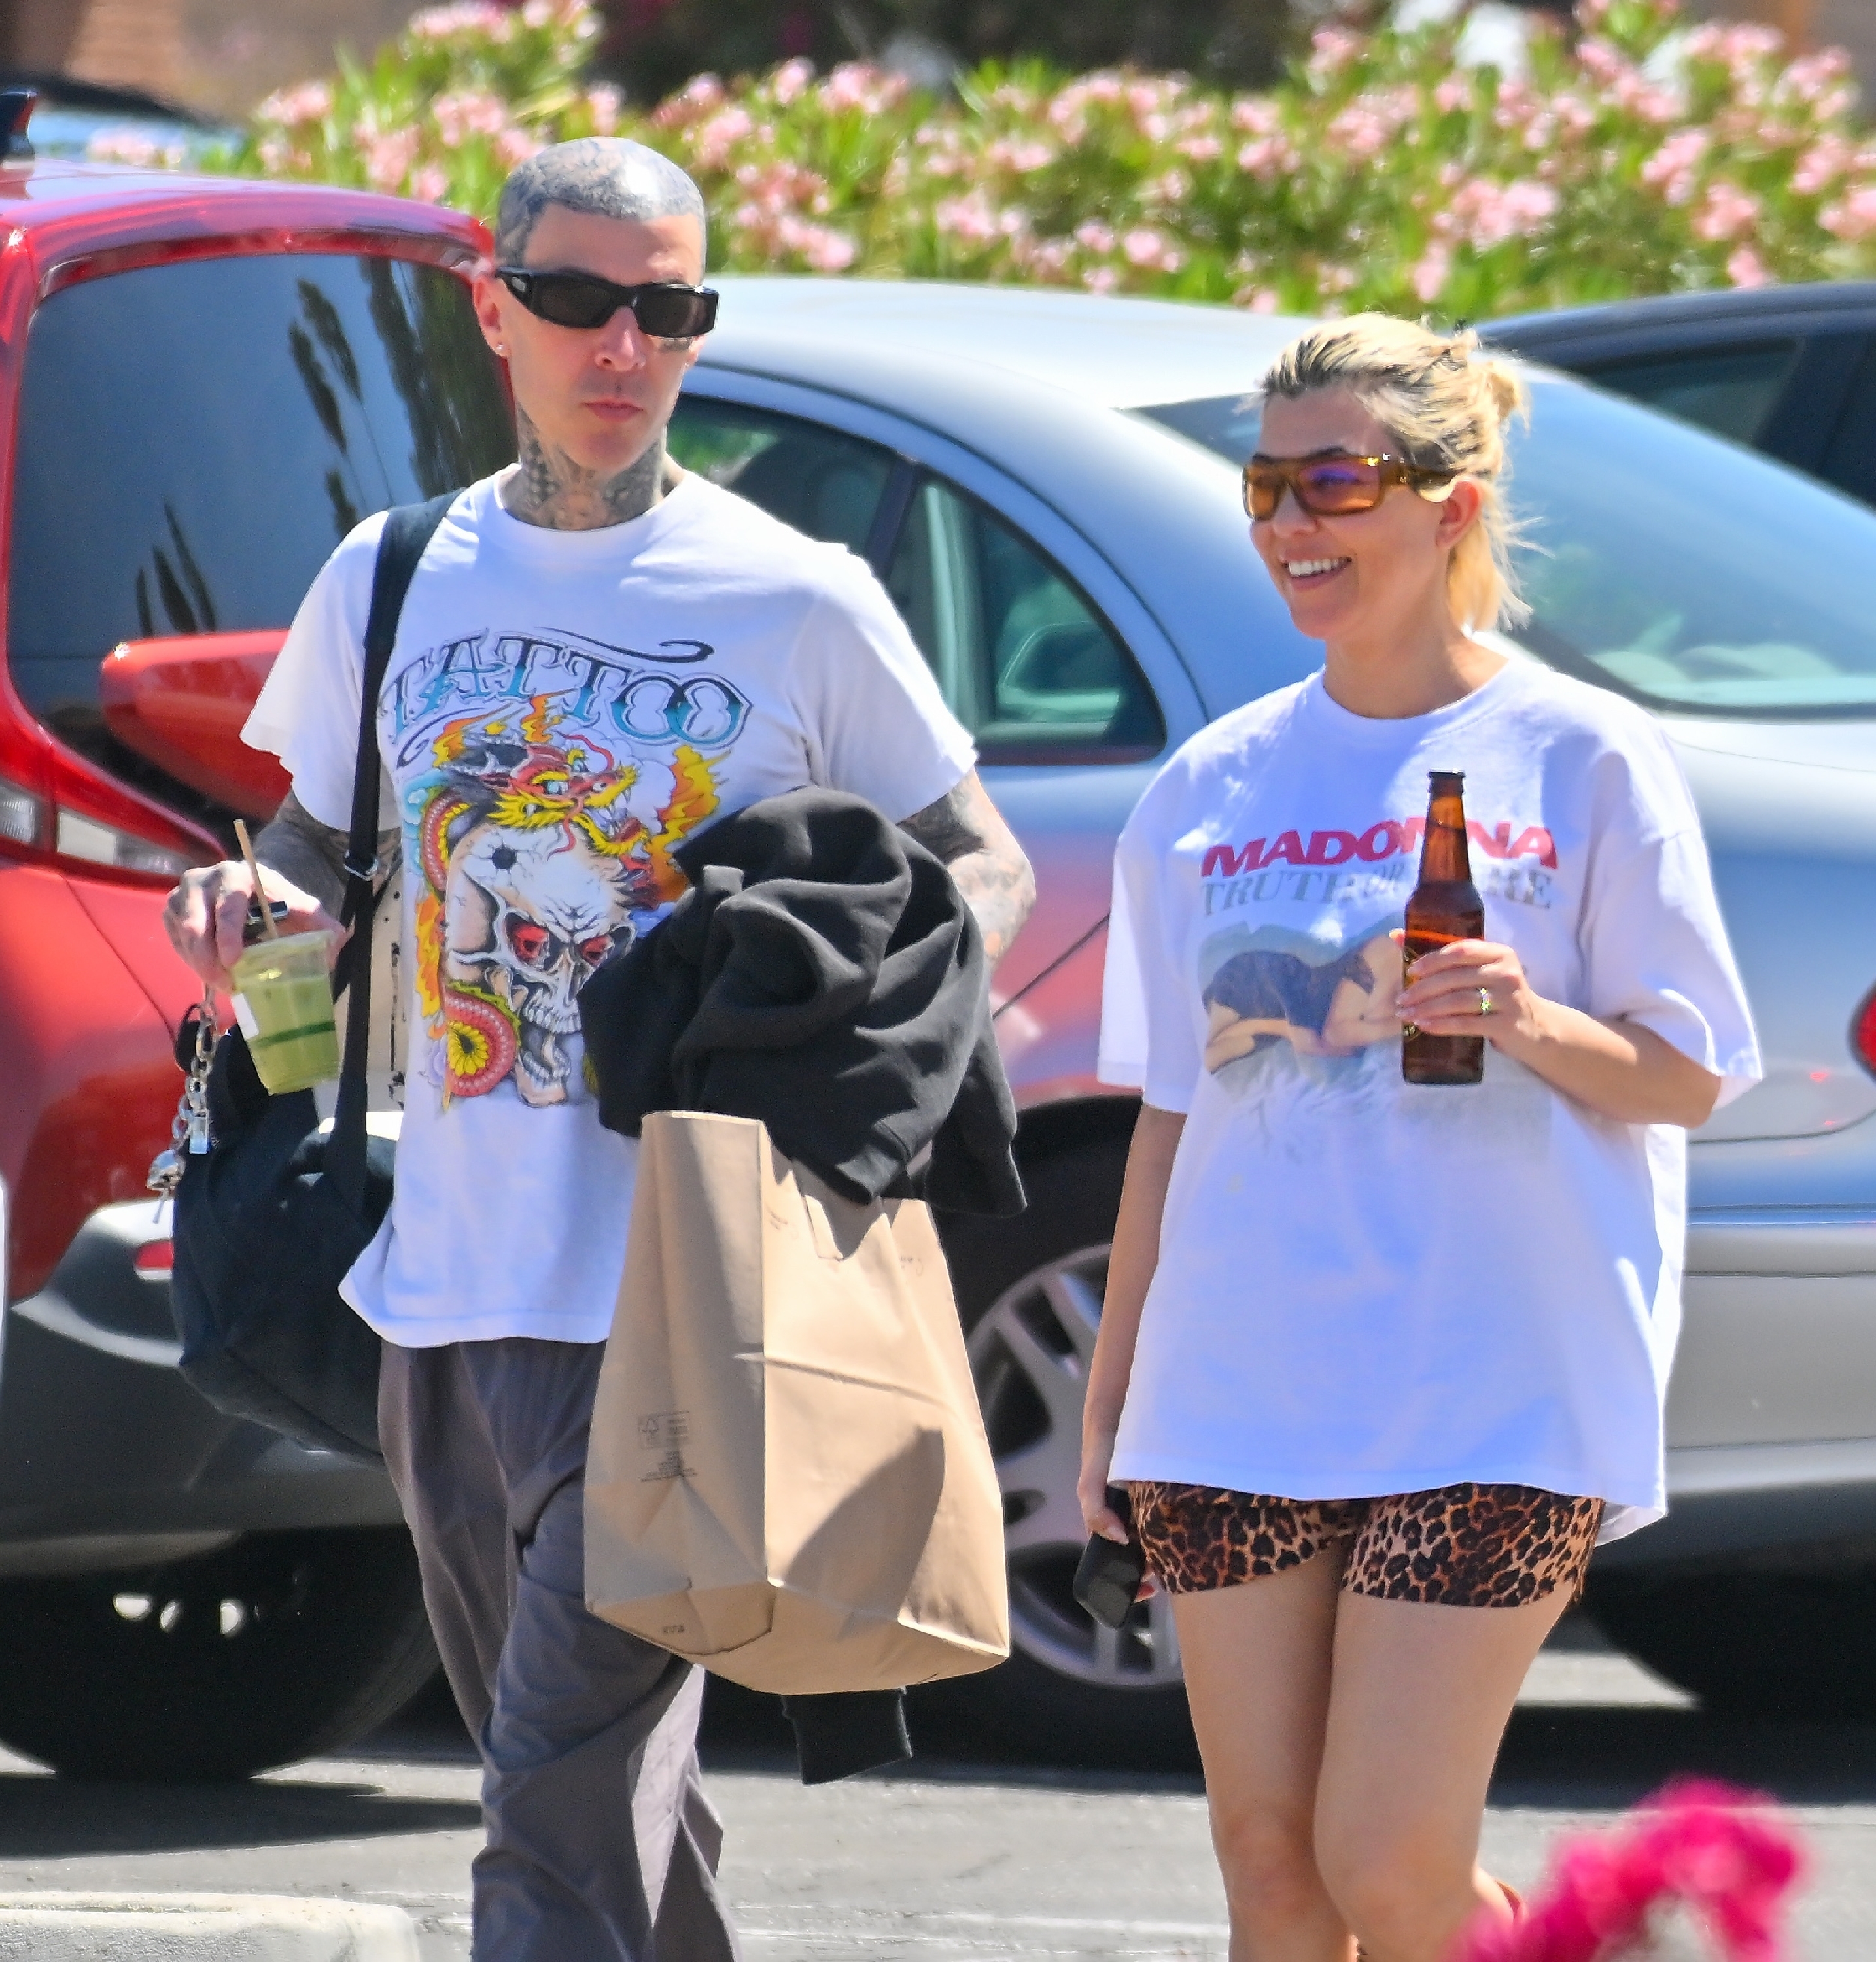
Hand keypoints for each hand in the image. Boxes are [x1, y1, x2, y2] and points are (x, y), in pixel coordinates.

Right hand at [164, 859, 342, 993]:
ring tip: (224, 984)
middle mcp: (203, 879)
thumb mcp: (300, 909)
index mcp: (239, 874)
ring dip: (201, 965)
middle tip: (229, 985)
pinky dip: (192, 961)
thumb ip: (321, 923)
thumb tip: (337, 939)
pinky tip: (211, 972)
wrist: (250, 890)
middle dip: (210, 960)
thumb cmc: (276, 902)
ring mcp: (183, 895)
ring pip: (183, 937)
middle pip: (196, 925)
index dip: (229, 934)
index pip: (228, 905)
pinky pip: (176, 943)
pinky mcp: (171, 912)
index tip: (234, 961)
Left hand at [1391, 929, 1541, 1050]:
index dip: (1432, 960)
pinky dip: (1442, 1025)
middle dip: (1422, 989)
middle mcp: (1505, 972)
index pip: (1460, 950)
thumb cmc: (1498, 996)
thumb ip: (1446, 957)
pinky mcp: (1506, 1024)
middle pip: (1455, 977)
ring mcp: (1508, 998)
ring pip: (1458, 1001)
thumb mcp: (1480, 972)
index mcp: (1499, 953)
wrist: (1535, 1027)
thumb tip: (1396, 936)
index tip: (1410, 971)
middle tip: (1401, 999)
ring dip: (1427, 1008)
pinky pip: (1467, 1023)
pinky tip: (1424, 1026)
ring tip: (1406, 1015)